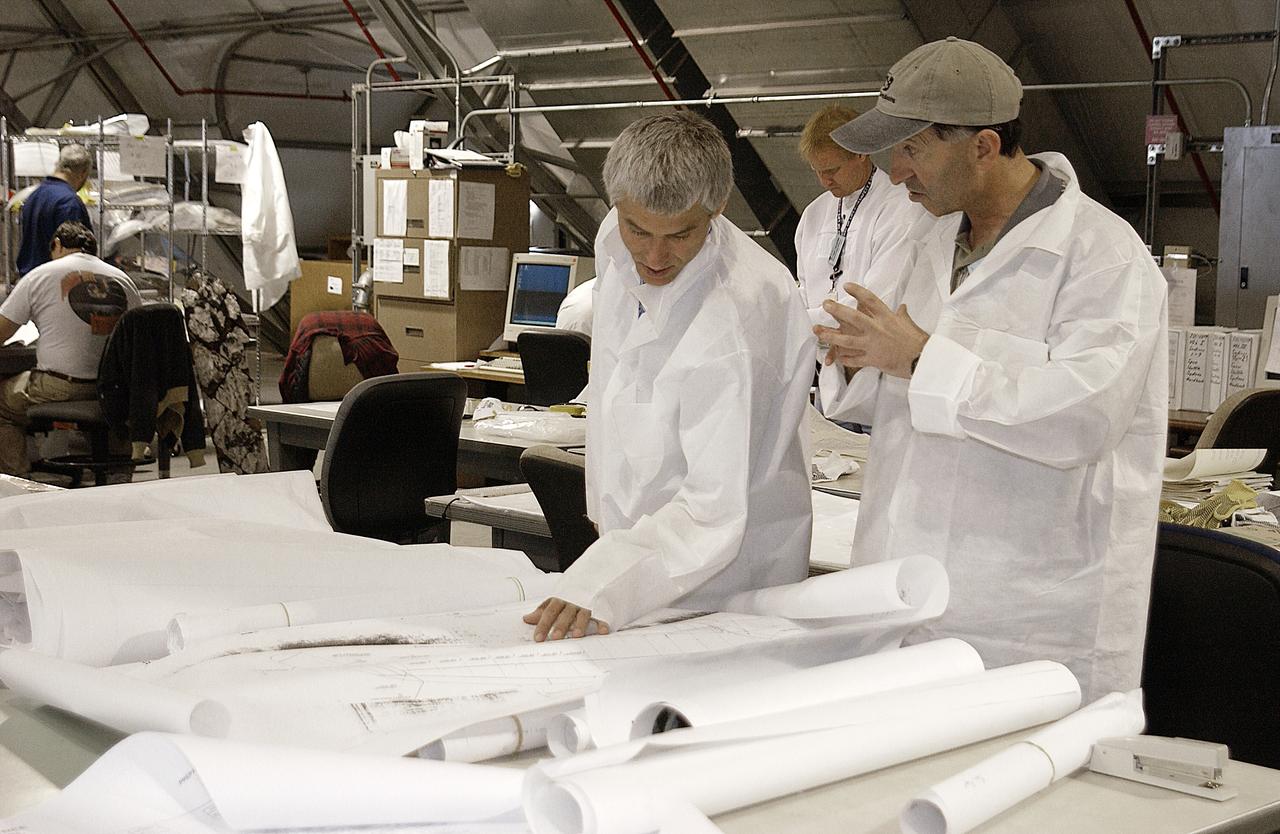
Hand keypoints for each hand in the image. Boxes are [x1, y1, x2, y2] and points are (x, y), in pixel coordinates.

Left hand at [523, 597, 610, 641]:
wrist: (594, 574)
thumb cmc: (572, 591)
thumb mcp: (556, 599)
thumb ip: (543, 610)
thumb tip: (526, 618)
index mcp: (560, 599)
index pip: (549, 612)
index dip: (543, 625)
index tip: (538, 638)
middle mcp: (573, 601)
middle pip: (565, 614)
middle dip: (560, 626)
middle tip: (555, 638)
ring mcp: (587, 603)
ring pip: (583, 614)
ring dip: (580, 624)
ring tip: (576, 635)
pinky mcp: (600, 606)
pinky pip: (602, 614)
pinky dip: (603, 622)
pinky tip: (602, 631)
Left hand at [813, 283, 928, 378]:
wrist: (922, 360)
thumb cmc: (917, 341)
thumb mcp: (909, 324)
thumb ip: (902, 315)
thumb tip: (901, 308)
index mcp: (887, 318)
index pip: (871, 301)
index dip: (858, 292)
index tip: (846, 286)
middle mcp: (878, 329)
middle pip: (854, 318)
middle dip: (838, 311)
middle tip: (825, 305)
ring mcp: (873, 345)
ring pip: (847, 341)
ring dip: (830, 336)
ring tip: (818, 331)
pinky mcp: (872, 360)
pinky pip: (854, 360)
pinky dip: (843, 359)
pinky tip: (835, 357)